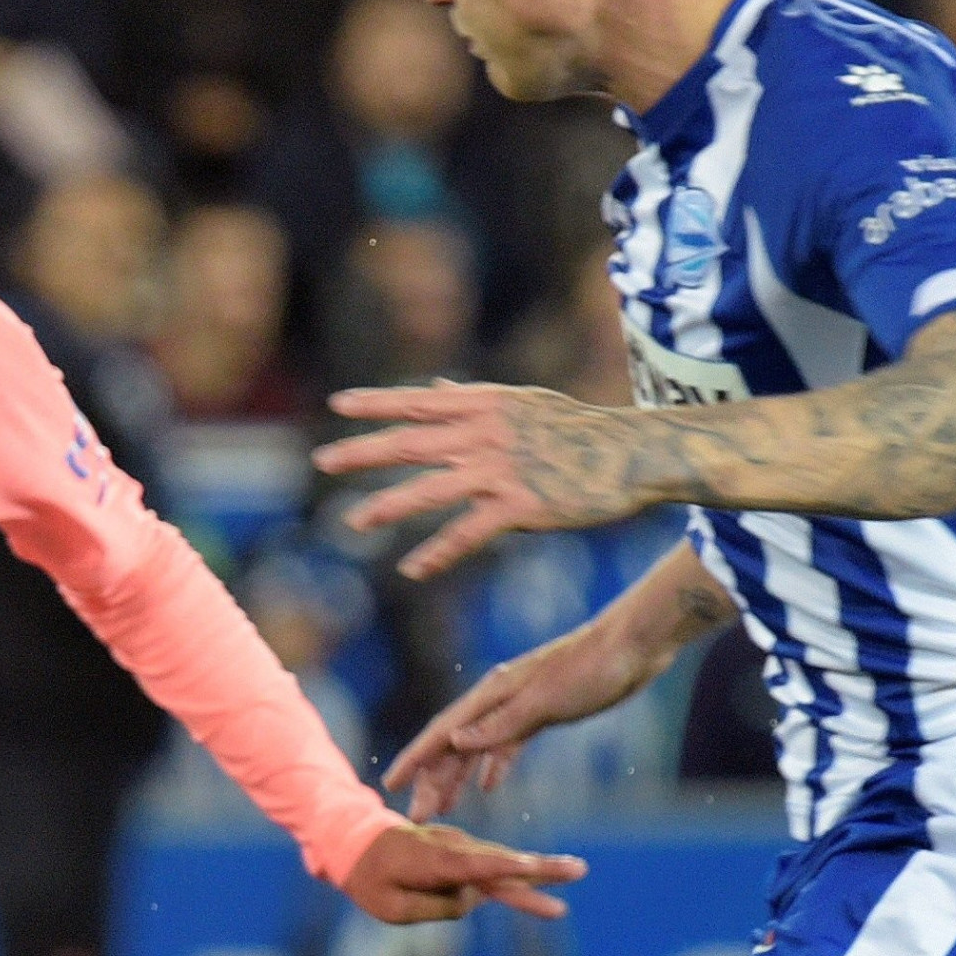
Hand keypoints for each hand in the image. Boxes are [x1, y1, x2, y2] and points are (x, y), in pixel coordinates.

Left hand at [323, 383, 656, 577]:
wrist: (634, 454)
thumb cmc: (581, 430)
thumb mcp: (525, 403)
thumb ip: (474, 398)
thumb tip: (434, 386)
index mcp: (487, 404)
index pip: (419, 400)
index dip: (378, 403)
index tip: (338, 404)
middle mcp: (486, 432)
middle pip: (411, 441)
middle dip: (362, 451)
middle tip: (322, 461)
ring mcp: (501, 468)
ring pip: (430, 489)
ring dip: (388, 506)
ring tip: (354, 522)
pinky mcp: (520, 504)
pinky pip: (468, 532)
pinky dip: (438, 552)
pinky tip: (412, 569)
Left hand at [342, 819, 584, 925]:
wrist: (353, 841)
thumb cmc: (368, 879)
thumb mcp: (391, 909)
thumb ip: (435, 909)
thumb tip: (472, 902)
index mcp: (433, 862)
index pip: (476, 866)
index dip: (506, 869)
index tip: (532, 870)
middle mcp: (452, 850)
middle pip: (503, 863)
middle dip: (540, 869)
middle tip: (579, 869)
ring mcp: (459, 848)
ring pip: (502, 865)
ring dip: (536, 873)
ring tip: (574, 877)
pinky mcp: (461, 852)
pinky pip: (490, 868)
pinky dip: (513, 874)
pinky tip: (545, 876)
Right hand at [384, 627, 652, 817]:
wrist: (634, 646)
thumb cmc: (591, 670)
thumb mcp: (543, 700)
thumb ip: (500, 724)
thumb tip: (455, 743)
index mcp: (491, 694)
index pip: (442, 731)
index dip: (415, 759)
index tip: (391, 785)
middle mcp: (497, 700)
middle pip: (453, 744)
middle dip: (432, 779)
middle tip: (415, 816)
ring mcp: (517, 706)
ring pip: (476, 748)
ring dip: (458, 777)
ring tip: (442, 808)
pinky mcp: (540, 713)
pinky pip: (506, 745)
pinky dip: (493, 766)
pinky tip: (488, 787)